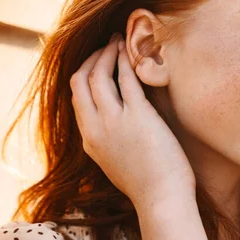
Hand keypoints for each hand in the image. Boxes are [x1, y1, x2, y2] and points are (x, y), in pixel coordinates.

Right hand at [70, 33, 195, 208]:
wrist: (162, 200)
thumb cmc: (148, 184)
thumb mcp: (116, 163)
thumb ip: (108, 142)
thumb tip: (114, 125)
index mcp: (89, 140)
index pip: (77, 98)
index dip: (84, 75)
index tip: (95, 63)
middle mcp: (95, 128)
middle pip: (80, 81)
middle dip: (91, 58)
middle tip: (106, 45)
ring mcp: (114, 121)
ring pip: (99, 75)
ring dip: (107, 52)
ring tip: (118, 40)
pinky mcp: (138, 116)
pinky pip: (126, 78)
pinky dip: (126, 60)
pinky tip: (132, 50)